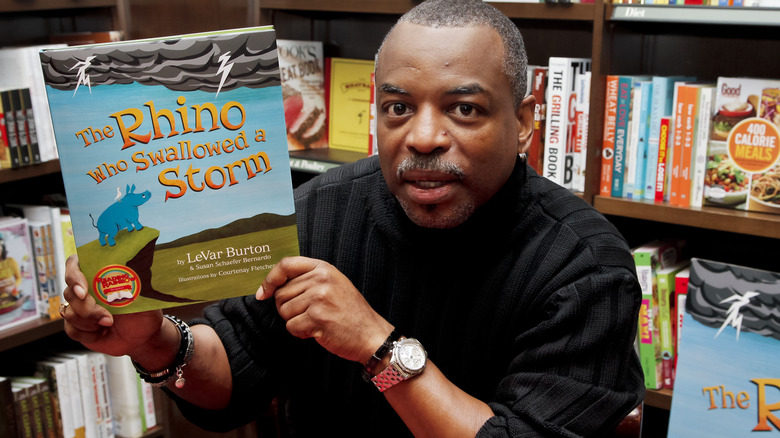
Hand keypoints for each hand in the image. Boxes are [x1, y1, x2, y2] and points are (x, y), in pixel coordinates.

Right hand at [61, 254, 163, 357]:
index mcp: (99, 275)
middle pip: (69, 292)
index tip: (83, 291)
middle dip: (87, 308)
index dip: (74, 276)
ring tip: (109, 324)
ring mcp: (78, 308)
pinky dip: (87, 334)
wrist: (140, 336)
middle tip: (107, 318)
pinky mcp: (75, 326)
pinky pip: (70, 329)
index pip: (75, 264)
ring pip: (68, 313)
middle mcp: (85, 289)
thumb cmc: (142, 312)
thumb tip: (132, 264)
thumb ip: (131, 279)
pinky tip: (101, 333)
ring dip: (89, 323)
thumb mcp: (141, 292)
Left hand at [257, 256, 393, 363]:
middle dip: (288, 308)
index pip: (286, 264)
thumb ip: (308, 279)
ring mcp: (319, 298)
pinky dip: (300, 333)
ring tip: (315, 322)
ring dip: (294, 321)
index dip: (270, 279)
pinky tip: (316, 331)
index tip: (264, 292)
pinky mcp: (317, 318)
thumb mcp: (333, 284)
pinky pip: (291, 327)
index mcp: (323, 268)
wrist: (371, 334)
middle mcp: (321, 280)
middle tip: (307, 314)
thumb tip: (273, 285)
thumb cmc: (350, 311)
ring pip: (284, 311)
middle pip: (281, 293)